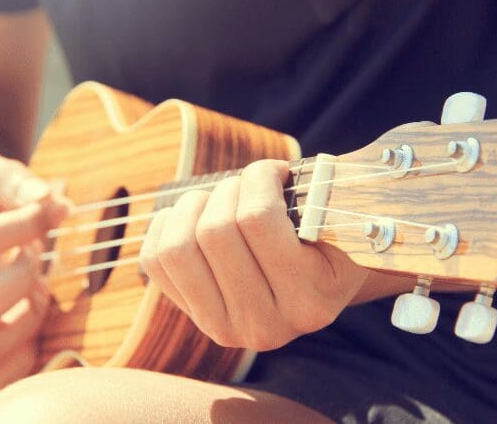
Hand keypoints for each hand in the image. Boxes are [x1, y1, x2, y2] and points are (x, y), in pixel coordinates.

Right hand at [0, 148, 68, 398]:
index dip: (24, 225)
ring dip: (30, 315)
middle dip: (24, 279)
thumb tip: (46, 198)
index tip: (51, 209)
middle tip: (36, 256)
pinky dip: (29, 348)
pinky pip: (3, 376)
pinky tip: (29, 313)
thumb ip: (10, 178)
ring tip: (36, 286)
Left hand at [139, 159, 367, 350]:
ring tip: (216, 198)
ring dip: (192, 206)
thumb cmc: (329, 235)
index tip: (275, 169)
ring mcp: (226, 328)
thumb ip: (323, 194)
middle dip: (228, 189)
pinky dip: (166, 225)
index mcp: (311, 300)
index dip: (258, 177)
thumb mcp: (342, 218)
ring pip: (178, 248)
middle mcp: (268, 326)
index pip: (257, 219)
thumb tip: (276, 169)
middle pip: (215, 231)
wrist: (318, 282)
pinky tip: (193, 216)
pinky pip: (154, 260)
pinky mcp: (194, 318)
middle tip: (246, 184)